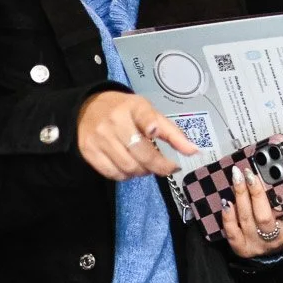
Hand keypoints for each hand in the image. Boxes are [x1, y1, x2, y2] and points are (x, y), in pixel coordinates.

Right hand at [76, 90, 197, 180]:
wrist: (88, 108)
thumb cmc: (125, 111)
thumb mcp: (148, 112)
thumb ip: (172, 132)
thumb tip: (194, 151)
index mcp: (133, 107)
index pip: (144, 116)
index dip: (150, 124)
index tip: (154, 131)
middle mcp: (114, 122)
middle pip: (140, 153)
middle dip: (158, 166)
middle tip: (165, 167)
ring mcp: (99, 138)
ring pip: (127, 167)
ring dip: (142, 172)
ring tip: (146, 166)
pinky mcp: (88, 151)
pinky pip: (112, 173)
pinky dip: (125, 176)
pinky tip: (129, 167)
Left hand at [214, 163, 282, 260]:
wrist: (277, 251)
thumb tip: (278, 181)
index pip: (277, 212)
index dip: (262, 195)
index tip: (255, 176)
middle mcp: (270, 241)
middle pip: (259, 216)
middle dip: (250, 191)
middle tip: (243, 173)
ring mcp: (254, 245)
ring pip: (245, 220)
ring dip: (239, 198)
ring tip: (236, 181)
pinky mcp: (241, 248)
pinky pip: (232, 233)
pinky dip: (228, 218)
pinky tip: (226, 203)